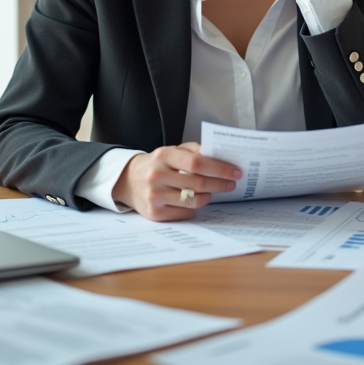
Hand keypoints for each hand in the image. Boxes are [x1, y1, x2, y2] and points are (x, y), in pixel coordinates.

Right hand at [111, 142, 240, 220]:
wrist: (129, 180)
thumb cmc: (157, 165)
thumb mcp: (172, 151)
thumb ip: (194, 151)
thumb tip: (220, 156)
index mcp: (163, 156)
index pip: (197, 163)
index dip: (219, 168)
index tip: (235, 171)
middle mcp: (157, 176)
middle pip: (198, 183)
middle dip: (220, 184)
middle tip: (231, 183)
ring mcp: (154, 196)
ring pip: (193, 201)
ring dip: (209, 196)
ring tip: (213, 191)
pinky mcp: (155, 213)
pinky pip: (185, 213)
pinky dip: (195, 208)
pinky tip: (195, 200)